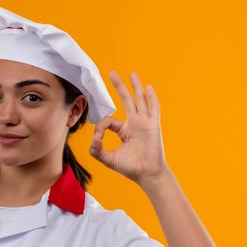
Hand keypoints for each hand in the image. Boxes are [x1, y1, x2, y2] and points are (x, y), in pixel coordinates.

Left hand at [89, 70, 169, 185]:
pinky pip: (153, 109)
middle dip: (119, 87)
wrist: (147, 174)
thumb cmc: (130, 168)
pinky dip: (152, 98)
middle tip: (112, 73)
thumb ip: (97, 151)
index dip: (100, 127)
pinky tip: (148, 87)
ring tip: (132, 74)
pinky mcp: (152, 125)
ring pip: (139, 100)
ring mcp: (144, 123)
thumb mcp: (108, 159)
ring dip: (135, 87)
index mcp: (124, 130)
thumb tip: (93, 139)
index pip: (109, 120)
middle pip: (126, 100)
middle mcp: (134, 124)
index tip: (97, 139)